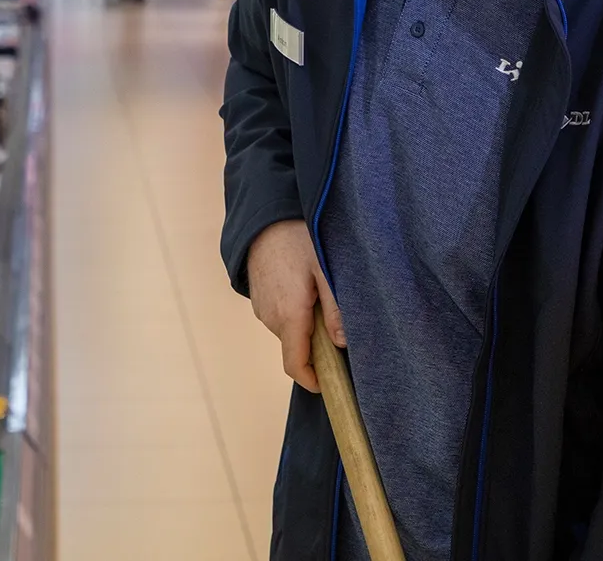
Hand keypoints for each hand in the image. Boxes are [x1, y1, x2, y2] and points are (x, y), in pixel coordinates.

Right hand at [247, 219, 343, 392]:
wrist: (264, 217)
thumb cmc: (297, 238)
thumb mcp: (325, 269)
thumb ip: (335, 308)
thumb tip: (343, 343)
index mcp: (289, 316)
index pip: (295, 365)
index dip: (312, 381)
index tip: (330, 386)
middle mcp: (271, 318)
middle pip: (296, 349)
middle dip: (317, 348)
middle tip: (339, 328)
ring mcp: (261, 309)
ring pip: (289, 332)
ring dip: (307, 327)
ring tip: (323, 299)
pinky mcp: (258, 299)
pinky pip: (280, 317)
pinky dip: (295, 314)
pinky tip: (306, 289)